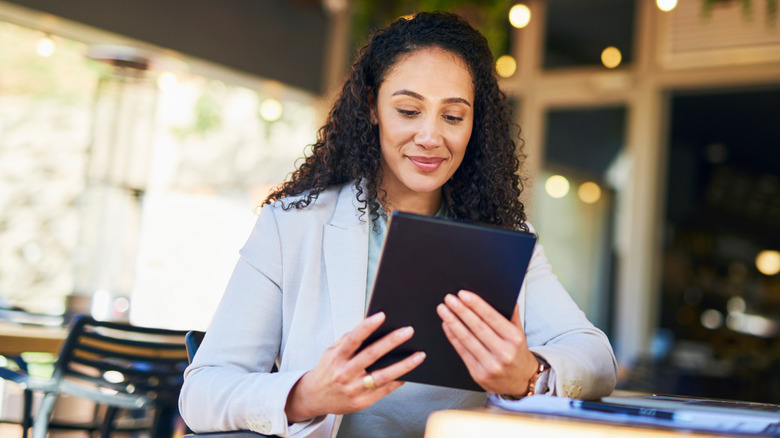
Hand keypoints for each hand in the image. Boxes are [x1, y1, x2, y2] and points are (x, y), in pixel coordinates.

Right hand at [285, 312, 425, 421]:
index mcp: (337, 357)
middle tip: (408, 331)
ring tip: (419, 355)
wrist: (315, 397)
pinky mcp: (362, 402)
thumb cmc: (327, 370)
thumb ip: (348, 340)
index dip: (367, 326)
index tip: (382, 315)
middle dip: (391, 342)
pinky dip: (398, 381)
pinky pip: (384, 390)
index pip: (353, 339)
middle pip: (371, 355)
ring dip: (403, 365)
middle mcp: (345, 373)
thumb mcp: (331, 352)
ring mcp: (354, 389)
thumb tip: (369, 327)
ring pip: (382, 376)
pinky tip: (410, 373)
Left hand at [437, 290, 536, 395]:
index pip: (492, 318)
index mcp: (515, 339)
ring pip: (467, 340)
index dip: (476, 305)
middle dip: (461, 311)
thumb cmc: (517, 354)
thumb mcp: (520, 334)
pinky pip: (462, 352)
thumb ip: (512, 315)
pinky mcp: (479, 374)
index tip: (463, 294)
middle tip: (449, 299)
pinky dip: (452, 337)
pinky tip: (446, 326)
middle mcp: (504, 353)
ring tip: (443, 310)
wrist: (522, 383)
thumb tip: (505, 294)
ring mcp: (491, 365)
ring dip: (453, 322)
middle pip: (477, 327)